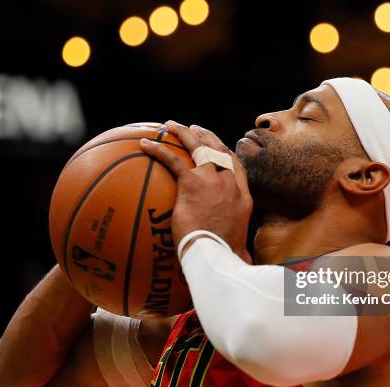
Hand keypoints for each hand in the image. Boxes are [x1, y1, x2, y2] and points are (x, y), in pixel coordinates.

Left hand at [140, 121, 252, 262]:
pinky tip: (146, 144)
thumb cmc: (226, 258)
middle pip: (219, 150)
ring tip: (171, 125)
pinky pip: (173, 160)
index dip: (226, 152)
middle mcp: (230, 185)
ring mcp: (214, 181)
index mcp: (243, 197)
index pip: (236, 167)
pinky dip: (159, 150)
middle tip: (194, 128)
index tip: (218, 144)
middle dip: (207, 136)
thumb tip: (240, 258)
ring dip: (185, 134)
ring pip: (199, 147)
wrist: (218, 255)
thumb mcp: (238, 247)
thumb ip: (237, 245)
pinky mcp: (193, 184)